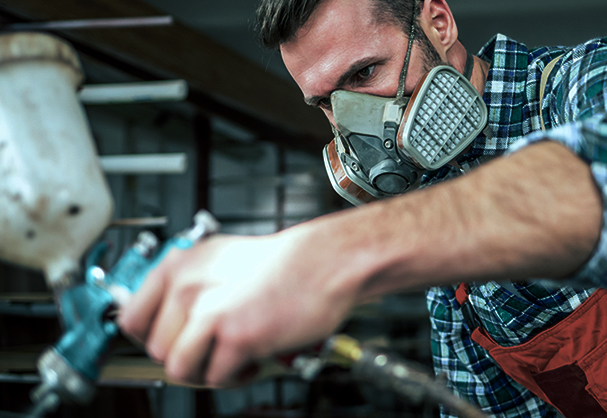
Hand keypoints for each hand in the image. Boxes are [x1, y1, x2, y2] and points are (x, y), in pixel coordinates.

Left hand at [118, 228, 357, 386]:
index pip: (132, 317)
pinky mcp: (236, 335)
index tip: (166, 343)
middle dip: (185, 356)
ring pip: (178, 368)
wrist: (321, 263)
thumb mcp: (217, 259)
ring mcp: (210, 311)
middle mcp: (188, 286)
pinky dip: (235, 376)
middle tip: (211, 350)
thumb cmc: (278, 264)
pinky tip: (251, 358)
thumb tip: (160, 319)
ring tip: (228, 357)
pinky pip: (216, 377)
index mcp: (179, 265)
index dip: (149, 338)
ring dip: (204, 370)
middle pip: (156, 349)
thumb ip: (184, 285)